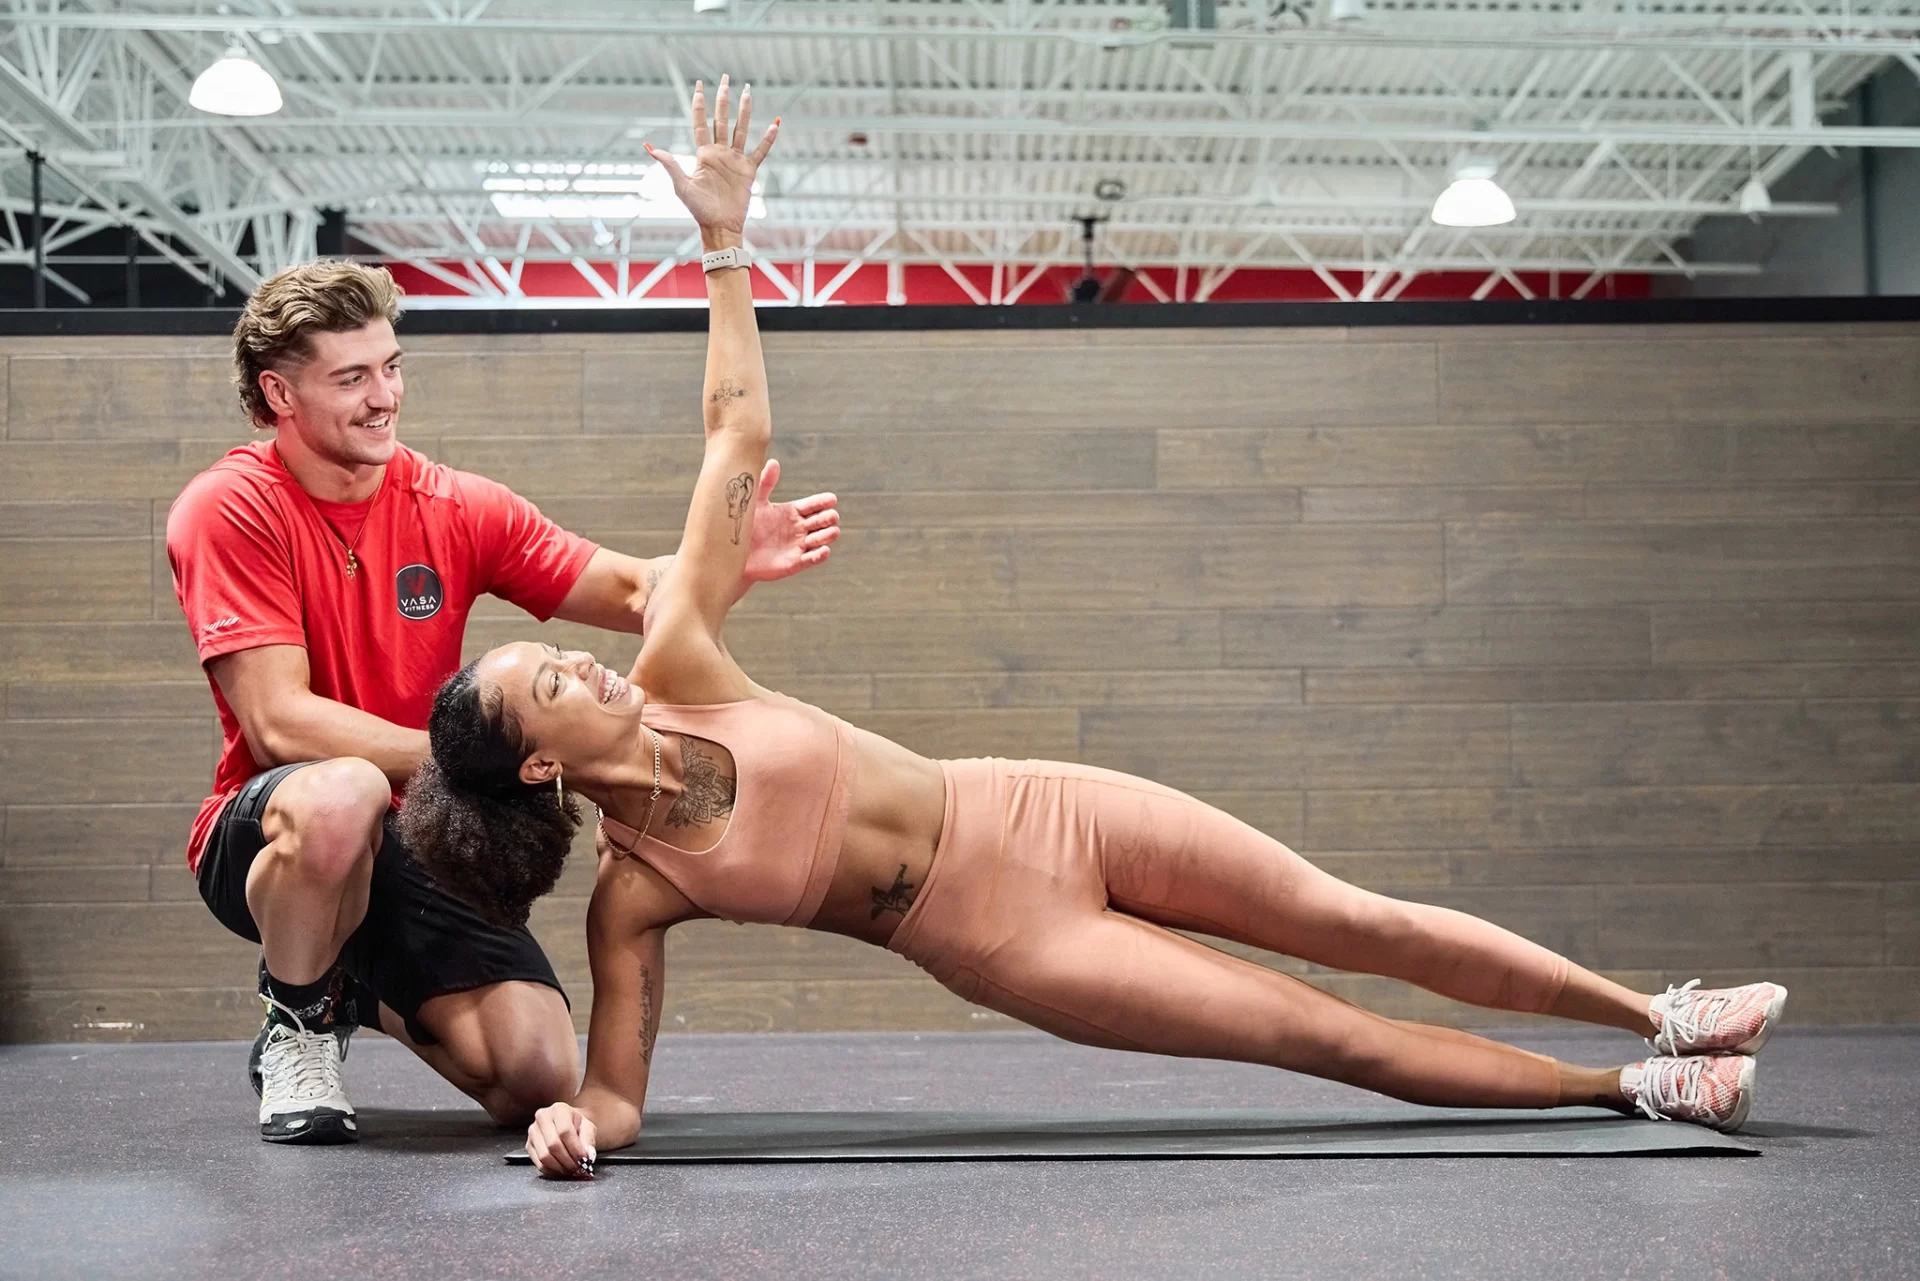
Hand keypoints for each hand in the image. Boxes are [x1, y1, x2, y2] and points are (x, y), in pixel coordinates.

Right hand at [526, 1101, 598, 1179]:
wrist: (567, 1123)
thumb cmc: (577, 1125)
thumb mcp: (588, 1127)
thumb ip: (589, 1140)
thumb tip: (589, 1156)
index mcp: (559, 1109)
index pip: (565, 1131)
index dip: (575, 1149)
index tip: (584, 1160)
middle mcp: (543, 1118)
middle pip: (553, 1145)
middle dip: (568, 1161)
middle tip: (578, 1168)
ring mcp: (533, 1131)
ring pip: (544, 1156)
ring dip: (560, 1167)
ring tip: (571, 1170)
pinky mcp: (528, 1144)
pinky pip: (538, 1163)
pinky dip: (551, 1170)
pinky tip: (561, 1170)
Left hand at [644, 75, 778, 237]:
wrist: (719, 226)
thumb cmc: (698, 209)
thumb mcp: (681, 185)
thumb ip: (669, 164)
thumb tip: (650, 147)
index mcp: (703, 154)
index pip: (700, 122)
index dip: (699, 104)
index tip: (699, 85)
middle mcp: (719, 153)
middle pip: (721, 120)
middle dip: (722, 99)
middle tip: (725, 78)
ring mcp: (735, 160)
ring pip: (740, 129)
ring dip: (744, 111)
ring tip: (747, 92)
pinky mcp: (748, 171)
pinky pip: (760, 152)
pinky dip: (767, 139)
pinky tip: (775, 124)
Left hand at [743, 459, 838, 582]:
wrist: (733, 553)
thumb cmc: (744, 526)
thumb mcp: (755, 502)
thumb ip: (766, 483)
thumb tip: (774, 462)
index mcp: (792, 511)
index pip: (815, 504)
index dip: (824, 501)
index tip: (831, 499)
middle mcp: (799, 528)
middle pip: (824, 520)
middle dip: (830, 518)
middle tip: (828, 517)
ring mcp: (798, 545)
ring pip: (824, 538)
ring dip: (828, 535)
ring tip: (827, 533)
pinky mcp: (795, 562)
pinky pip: (813, 559)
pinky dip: (821, 555)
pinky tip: (824, 550)